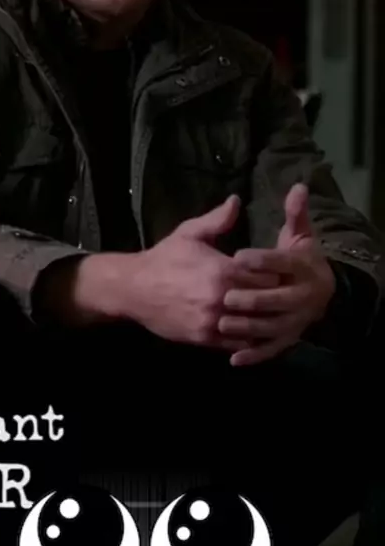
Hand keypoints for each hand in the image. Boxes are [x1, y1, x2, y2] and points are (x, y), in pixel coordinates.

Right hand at [72, 196, 279, 347]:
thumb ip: (216, 219)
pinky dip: (246, 339)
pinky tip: (253, 332)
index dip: (275, 274)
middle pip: (264, 302)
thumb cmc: (164, 258)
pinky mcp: (203, 339)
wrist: (133, 289)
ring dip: (263, 321)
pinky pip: (235, 344)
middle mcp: (220, 298)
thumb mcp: (188, 233)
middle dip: (274, 298)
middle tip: (283, 295)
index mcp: (221, 270)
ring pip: (252, 326)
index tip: (280, 272)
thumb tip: (237, 200)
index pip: (267, 275)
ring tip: (272, 314)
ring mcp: (212, 321)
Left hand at [218, 184, 335, 365]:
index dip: (261, 260)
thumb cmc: (303, 260)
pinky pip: (270, 350)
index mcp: (301, 267)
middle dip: (251, 298)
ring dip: (246, 327)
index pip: (281, 263)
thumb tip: (298, 187)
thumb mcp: (299, 235)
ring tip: (221, 323)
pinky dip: (253, 355)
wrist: (324, 293)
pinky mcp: (287, 339)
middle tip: (224, 296)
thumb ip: (294, 214)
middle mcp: (301, 296)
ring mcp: (294, 320)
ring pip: (270, 327)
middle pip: (276, 299)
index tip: (238, 256)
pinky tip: (232, 359)